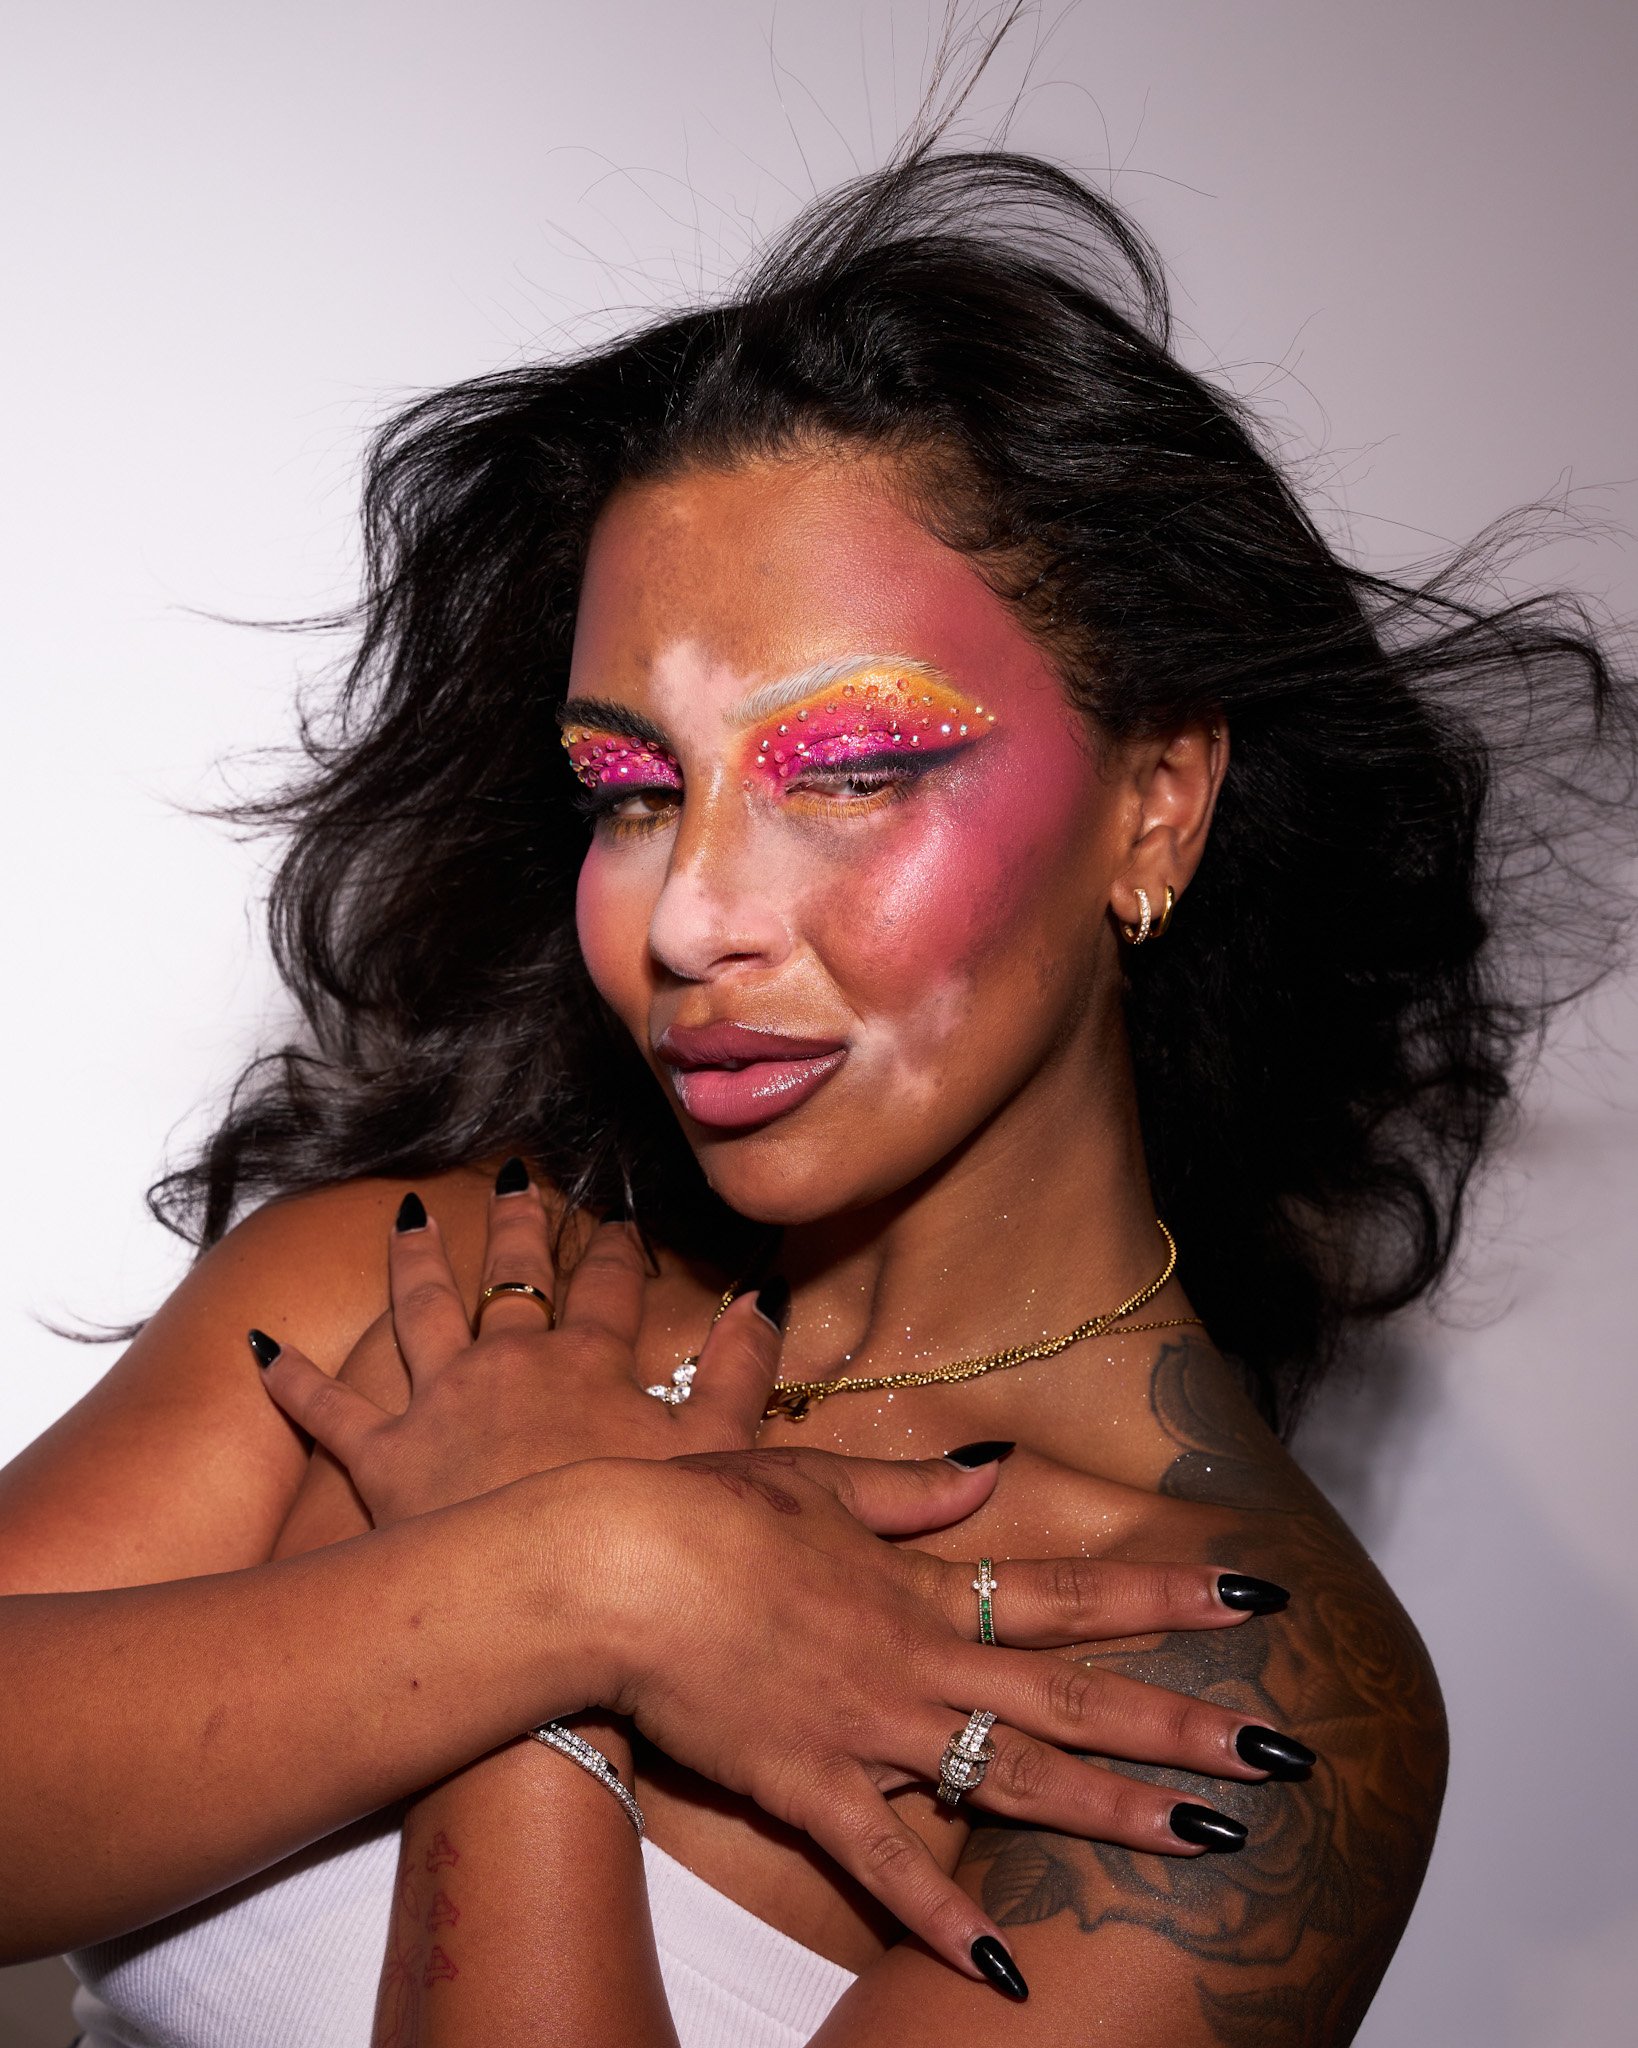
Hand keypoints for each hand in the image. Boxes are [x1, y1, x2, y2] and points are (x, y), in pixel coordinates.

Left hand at [254, 1167, 777, 1522]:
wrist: (550, 1602)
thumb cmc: (640, 1540)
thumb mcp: (717, 1453)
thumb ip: (741, 1373)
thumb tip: (764, 1300)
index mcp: (589, 1362)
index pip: (608, 1288)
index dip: (616, 1250)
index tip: (619, 1220)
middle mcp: (511, 1364)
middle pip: (513, 1277)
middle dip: (516, 1224)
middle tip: (513, 1178)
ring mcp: (441, 1404)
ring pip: (421, 1311)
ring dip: (413, 1261)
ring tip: (405, 1216)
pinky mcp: (385, 1458)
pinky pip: (327, 1411)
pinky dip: (290, 1378)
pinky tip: (259, 1346)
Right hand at [539, 1445, 1302, 1991]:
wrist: (619, 1567)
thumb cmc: (709, 1509)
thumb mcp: (819, 1477)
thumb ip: (913, 1490)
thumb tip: (989, 1467)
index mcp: (922, 1585)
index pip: (1067, 1590)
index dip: (1165, 1593)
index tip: (1254, 1595)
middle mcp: (920, 1661)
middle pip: (1074, 1695)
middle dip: (1183, 1722)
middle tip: (1284, 1750)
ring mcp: (873, 1728)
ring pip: (1016, 1776)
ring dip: (1116, 1811)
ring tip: (1211, 1841)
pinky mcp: (812, 1786)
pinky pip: (889, 1864)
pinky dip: (945, 1918)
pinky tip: (1005, 1973)